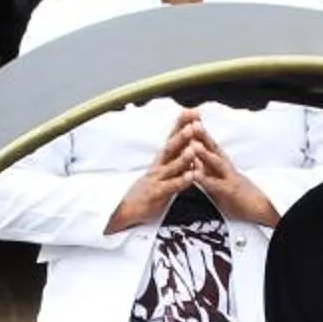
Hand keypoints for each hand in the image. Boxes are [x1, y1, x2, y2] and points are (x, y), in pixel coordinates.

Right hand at [106, 113, 204, 232]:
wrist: (127, 210)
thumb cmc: (149, 189)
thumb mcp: (161, 170)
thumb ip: (174, 157)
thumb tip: (188, 143)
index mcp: (161, 160)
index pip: (171, 138)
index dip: (181, 124)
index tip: (192, 111)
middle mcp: (158, 166)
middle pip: (170, 147)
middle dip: (182, 134)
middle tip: (193, 123)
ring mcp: (157, 180)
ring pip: (171, 166)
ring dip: (184, 156)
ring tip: (194, 147)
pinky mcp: (157, 194)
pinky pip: (172, 186)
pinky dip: (182, 180)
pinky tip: (193, 175)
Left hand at [178, 123, 278, 227]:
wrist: (259, 208)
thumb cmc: (236, 194)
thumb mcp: (219, 176)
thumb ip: (207, 166)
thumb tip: (193, 155)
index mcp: (221, 163)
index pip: (208, 143)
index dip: (198, 131)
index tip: (187, 118)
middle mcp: (225, 167)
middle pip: (212, 147)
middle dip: (201, 134)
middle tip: (190, 121)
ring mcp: (228, 178)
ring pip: (215, 162)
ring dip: (203, 152)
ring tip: (192, 143)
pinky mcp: (230, 191)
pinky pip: (215, 184)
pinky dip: (204, 179)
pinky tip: (194, 174)